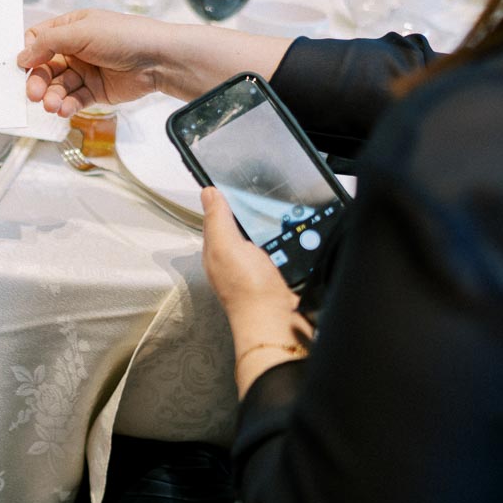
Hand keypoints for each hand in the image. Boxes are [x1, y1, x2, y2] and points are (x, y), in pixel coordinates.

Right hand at [17, 9, 164, 116]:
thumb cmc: (123, 36)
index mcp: (71, 28)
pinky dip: (67, 106)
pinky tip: (64, 109)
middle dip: (38, 81)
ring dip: (52, 96)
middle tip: (33, 93)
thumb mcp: (81, 32)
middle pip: (45, 67)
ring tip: (51, 105)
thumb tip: (21, 56)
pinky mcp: (95, 92)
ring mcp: (85, 71)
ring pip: (58, 87)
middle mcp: (75, 49)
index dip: (28, 53)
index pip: (39, 40)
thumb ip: (48, 43)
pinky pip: (74, 100)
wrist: (159, 59)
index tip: (22, 66)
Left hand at [200, 187, 307, 394]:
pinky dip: (288, 243)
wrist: (278, 322)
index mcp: (217, 250)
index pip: (218, 218)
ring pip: (264, 238)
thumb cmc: (247, 290)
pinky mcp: (278, 276)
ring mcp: (257, 269)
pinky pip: (282, 251)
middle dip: (253, 212)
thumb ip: (217, 220)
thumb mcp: (225, 246)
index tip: (236, 181)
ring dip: (273, 227)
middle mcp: (235, 260)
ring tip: (281, 212)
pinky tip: (294, 237)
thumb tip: (208, 192)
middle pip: (243, 227)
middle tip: (264, 194)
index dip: (225, 200)